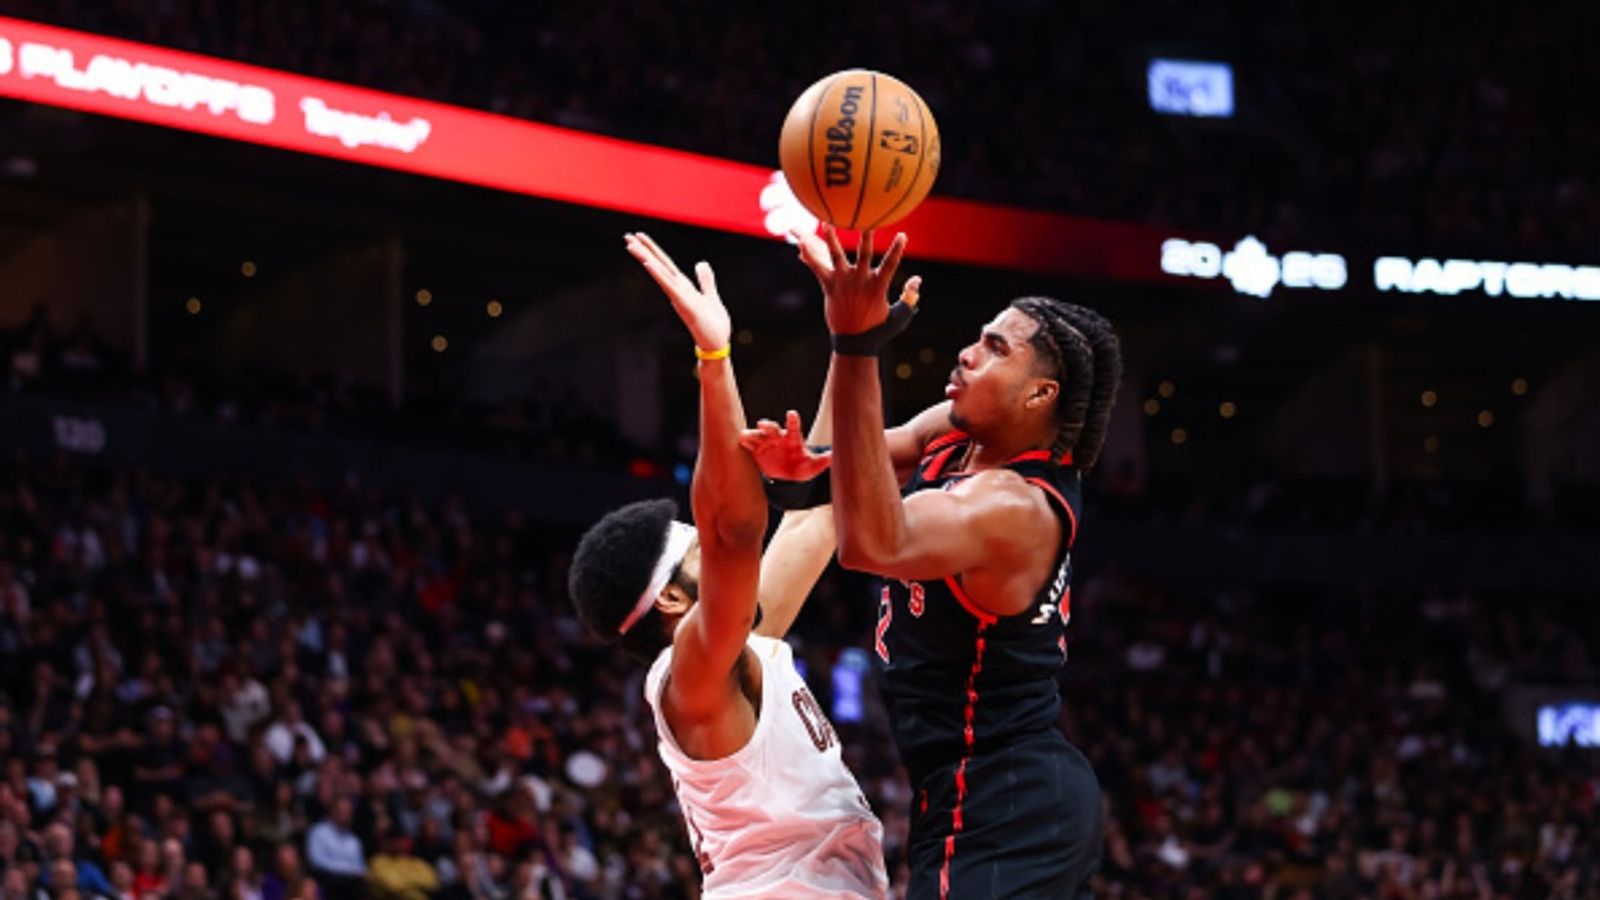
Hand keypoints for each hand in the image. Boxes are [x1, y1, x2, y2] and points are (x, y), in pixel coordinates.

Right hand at [625, 232, 730, 352]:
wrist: (717, 344)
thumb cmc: (713, 325)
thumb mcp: (711, 297)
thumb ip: (705, 281)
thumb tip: (701, 263)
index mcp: (683, 287)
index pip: (666, 264)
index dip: (654, 250)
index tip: (640, 236)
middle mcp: (678, 291)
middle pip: (659, 266)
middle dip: (644, 250)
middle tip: (626, 236)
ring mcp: (679, 297)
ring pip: (660, 274)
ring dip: (646, 259)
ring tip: (631, 245)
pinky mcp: (685, 306)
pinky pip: (670, 288)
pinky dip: (659, 275)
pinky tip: (649, 264)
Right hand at [739, 410, 831, 481]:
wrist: (788, 478)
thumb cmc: (802, 468)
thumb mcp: (813, 466)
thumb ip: (822, 461)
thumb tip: (834, 456)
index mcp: (792, 439)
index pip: (793, 426)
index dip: (792, 420)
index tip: (791, 413)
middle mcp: (778, 438)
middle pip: (772, 428)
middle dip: (767, 425)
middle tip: (763, 424)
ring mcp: (766, 443)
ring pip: (757, 435)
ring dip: (751, 434)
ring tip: (745, 436)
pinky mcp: (756, 451)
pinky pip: (748, 445)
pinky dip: (744, 443)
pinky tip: (740, 442)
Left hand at [791, 224, 910, 336]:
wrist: (854, 342)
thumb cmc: (879, 329)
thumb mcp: (900, 316)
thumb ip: (910, 296)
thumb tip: (917, 279)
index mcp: (878, 287)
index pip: (891, 264)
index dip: (897, 249)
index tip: (902, 235)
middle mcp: (860, 282)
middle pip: (864, 254)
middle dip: (866, 236)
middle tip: (866, 219)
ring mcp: (843, 283)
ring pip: (837, 256)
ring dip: (832, 239)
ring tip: (827, 222)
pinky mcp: (829, 286)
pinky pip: (818, 269)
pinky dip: (810, 257)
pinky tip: (800, 244)